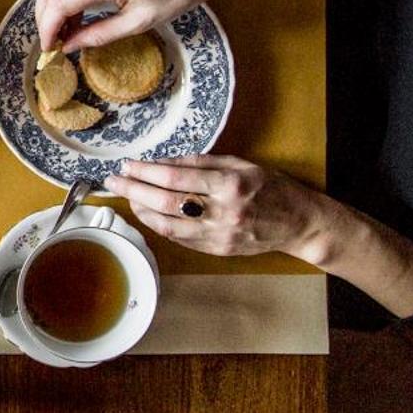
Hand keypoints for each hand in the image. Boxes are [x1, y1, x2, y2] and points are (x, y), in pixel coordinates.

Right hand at [33, 0, 231, 50]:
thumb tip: (71, 46)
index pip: (59, 4)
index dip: (47, 29)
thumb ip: (100, 34)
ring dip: (53, 6)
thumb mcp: (140, 22)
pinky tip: (77, 15)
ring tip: (65, 32)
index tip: (50, 49)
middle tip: (52, 41)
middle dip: (43, 17)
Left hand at [104, 155, 327, 260]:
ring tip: (127, 196)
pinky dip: (159, 225)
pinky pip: (179, 238)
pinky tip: (148, 213)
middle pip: (165, 202)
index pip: (175, 178)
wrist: (299, 223)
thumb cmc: (270, 187)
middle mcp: (222, 212)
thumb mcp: (240, 164)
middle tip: (114, 180)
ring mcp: (219, 235)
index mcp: (229, 185)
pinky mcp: (217, 250)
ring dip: (141, 210)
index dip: (145, 171)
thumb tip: (162, 162)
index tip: (127, 165)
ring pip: (167, 225)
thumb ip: (201, 163)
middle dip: (134, 190)